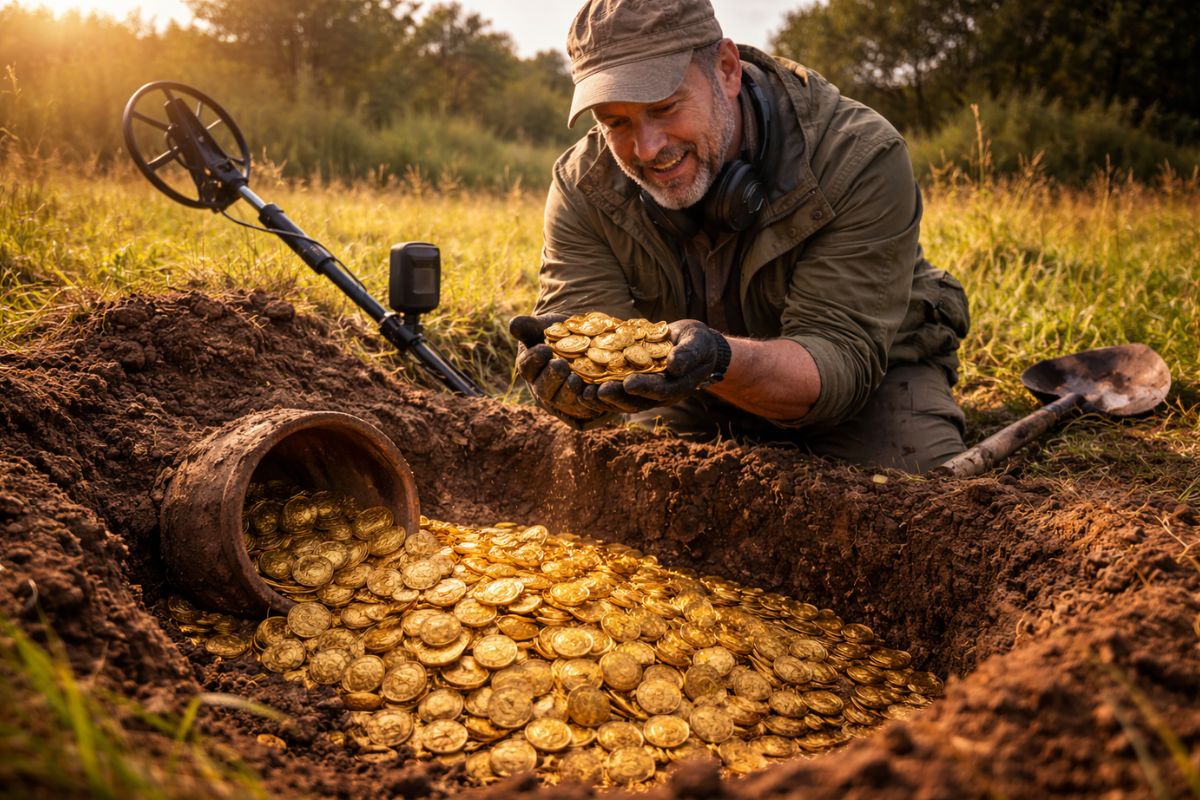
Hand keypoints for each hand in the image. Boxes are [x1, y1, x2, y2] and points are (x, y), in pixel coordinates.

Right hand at [510, 314, 609, 425]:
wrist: (584, 342)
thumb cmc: (558, 333)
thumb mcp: (544, 327)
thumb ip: (528, 327)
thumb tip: (514, 323)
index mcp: (531, 369)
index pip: (527, 367)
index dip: (534, 360)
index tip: (543, 349)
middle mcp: (545, 388)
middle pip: (544, 389)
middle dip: (551, 378)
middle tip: (560, 365)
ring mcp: (565, 399)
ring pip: (564, 401)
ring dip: (569, 392)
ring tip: (576, 379)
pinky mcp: (584, 404)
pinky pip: (586, 407)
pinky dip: (590, 401)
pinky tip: (596, 391)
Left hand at [595, 319, 729, 411]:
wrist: (692, 345)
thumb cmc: (698, 343)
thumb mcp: (698, 343)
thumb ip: (688, 354)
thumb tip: (676, 366)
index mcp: (676, 387)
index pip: (659, 390)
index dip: (643, 388)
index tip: (628, 383)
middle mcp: (657, 395)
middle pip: (634, 401)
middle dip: (615, 397)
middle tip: (596, 391)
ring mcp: (643, 392)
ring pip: (620, 400)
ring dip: (601, 398)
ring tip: (582, 390)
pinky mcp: (630, 384)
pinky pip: (613, 390)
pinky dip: (596, 387)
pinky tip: (579, 381)